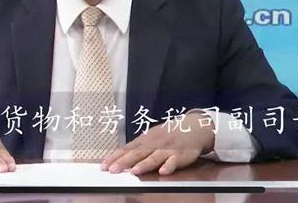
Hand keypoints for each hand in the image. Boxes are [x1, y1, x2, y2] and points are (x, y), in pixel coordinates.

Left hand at [100, 112, 214, 174]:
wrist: (193, 126)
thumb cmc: (169, 134)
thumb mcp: (151, 137)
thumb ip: (137, 147)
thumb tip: (119, 156)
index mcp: (145, 140)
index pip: (127, 149)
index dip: (115, 157)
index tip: (103, 166)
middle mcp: (154, 144)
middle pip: (137, 154)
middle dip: (124, 162)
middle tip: (112, 170)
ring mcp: (167, 149)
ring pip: (154, 158)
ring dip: (144, 164)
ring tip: (134, 171)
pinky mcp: (180, 155)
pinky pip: (174, 161)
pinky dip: (169, 166)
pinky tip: (164, 171)